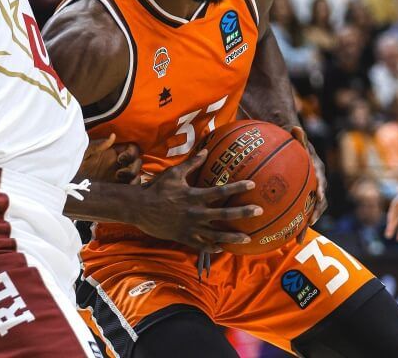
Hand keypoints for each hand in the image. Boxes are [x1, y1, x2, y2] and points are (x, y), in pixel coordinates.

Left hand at [78, 133, 141, 184]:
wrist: (67, 182)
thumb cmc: (75, 164)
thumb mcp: (85, 152)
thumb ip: (99, 145)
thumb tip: (113, 136)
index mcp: (112, 153)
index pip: (132, 149)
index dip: (131, 153)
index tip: (120, 159)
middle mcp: (118, 163)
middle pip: (137, 162)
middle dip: (133, 166)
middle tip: (119, 173)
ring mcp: (118, 175)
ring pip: (136, 173)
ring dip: (133, 176)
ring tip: (119, 180)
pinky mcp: (117, 187)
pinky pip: (132, 185)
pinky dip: (134, 185)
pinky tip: (126, 186)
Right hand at [135, 150, 262, 252]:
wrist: (139, 208)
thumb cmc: (157, 188)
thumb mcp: (174, 173)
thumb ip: (192, 163)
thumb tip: (206, 150)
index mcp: (194, 196)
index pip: (220, 192)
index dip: (237, 187)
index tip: (252, 185)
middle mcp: (195, 213)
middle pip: (223, 215)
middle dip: (242, 213)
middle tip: (258, 211)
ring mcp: (190, 228)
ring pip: (216, 234)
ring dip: (233, 236)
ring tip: (248, 238)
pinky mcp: (184, 238)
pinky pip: (201, 245)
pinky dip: (213, 247)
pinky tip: (223, 248)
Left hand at [290, 126, 327, 242]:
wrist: (296, 150)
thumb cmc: (296, 144)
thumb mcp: (297, 138)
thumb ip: (298, 136)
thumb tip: (296, 127)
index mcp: (318, 172)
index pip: (321, 183)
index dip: (320, 192)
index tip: (317, 199)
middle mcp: (317, 185)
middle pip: (319, 202)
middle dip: (314, 214)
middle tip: (308, 224)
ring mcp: (310, 193)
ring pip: (310, 212)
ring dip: (304, 225)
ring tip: (296, 240)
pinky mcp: (302, 199)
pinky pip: (299, 213)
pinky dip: (294, 224)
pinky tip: (283, 236)